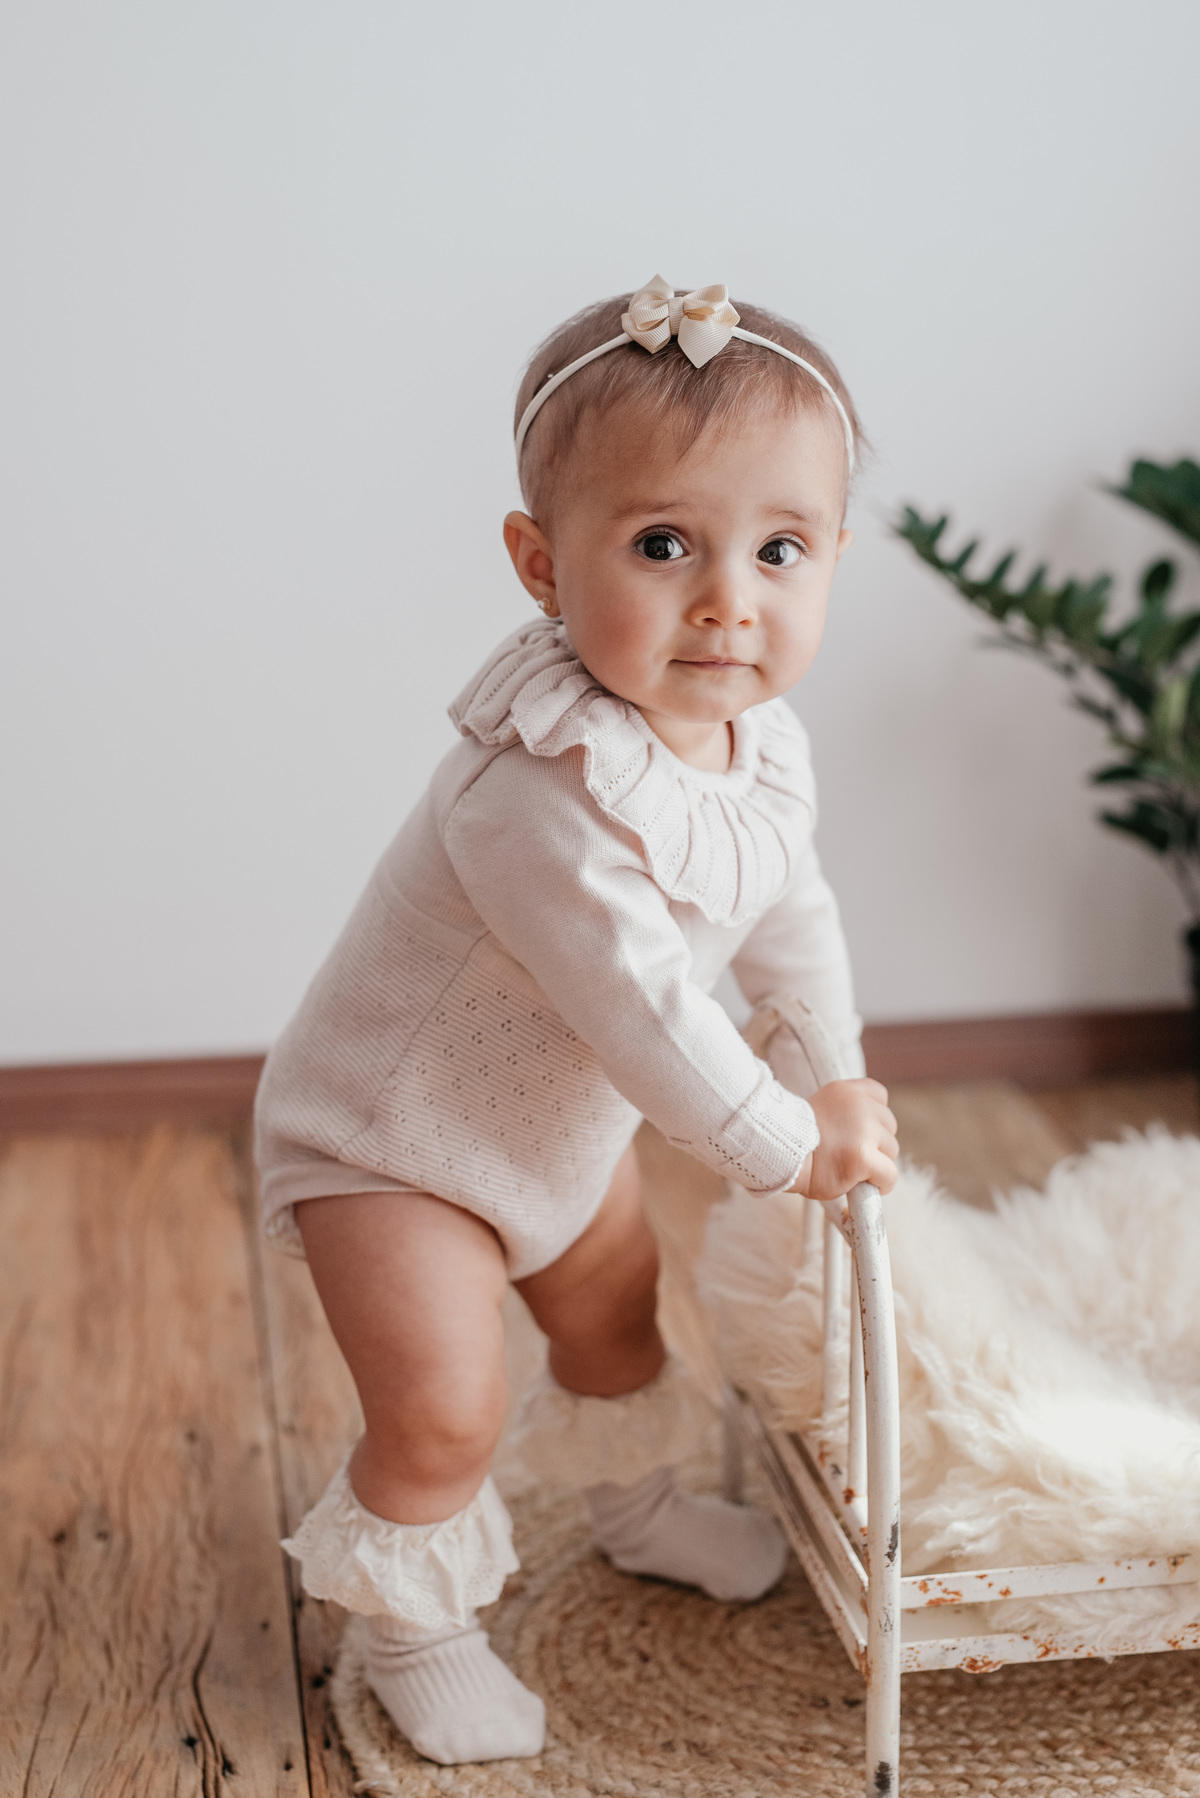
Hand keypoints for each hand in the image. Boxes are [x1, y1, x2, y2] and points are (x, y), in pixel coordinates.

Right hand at [791, 1078, 898, 1201]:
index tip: (855, 1132)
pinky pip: (889, 1175)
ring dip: (876, 1163)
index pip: (879, 1097)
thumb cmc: (794, 1141)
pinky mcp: (863, 1157)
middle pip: (888, 1126)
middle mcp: (859, 1106)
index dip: (872, 1118)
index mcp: (846, 1091)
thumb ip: (845, 1113)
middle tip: (848, 1153)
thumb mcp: (819, 1109)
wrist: (777, 1155)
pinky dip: (880, 1184)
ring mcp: (863, 1131)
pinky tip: (862, 1184)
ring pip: (891, 1151)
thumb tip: (864, 1135)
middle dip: (875, 1142)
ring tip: (849, 1168)